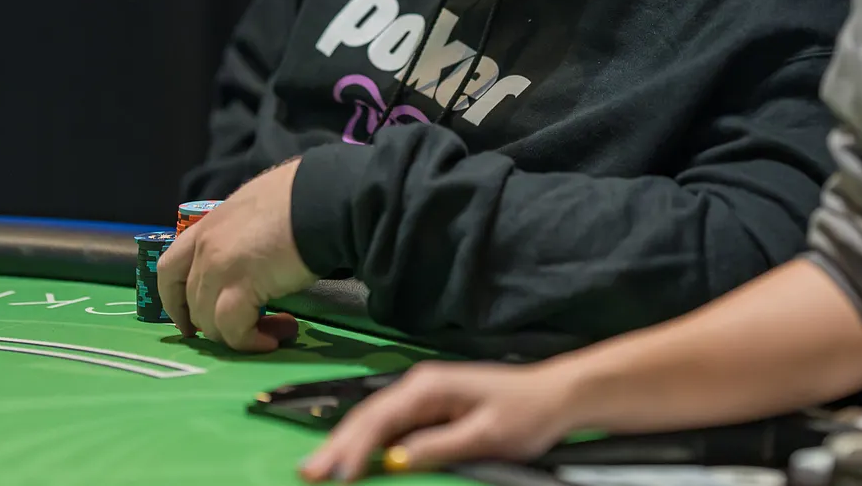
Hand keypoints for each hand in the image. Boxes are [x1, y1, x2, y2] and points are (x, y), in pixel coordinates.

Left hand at [157, 158, 317, 351]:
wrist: (324, 198)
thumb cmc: (302, 197)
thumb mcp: (259, 209)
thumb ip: (244, 234)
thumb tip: (255, 258)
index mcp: (208, 226)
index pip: (170, 269)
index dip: (174, 301)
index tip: (187, 323)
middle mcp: (205, 247)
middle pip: (191, 301)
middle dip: (213, 324)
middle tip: (243, 332)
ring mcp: (218, 267)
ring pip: (209, 320)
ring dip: (237, 336)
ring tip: (274, 333)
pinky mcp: (240, 287)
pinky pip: (234, 330)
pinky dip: (250, 342)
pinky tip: (273, 340)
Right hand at [298, 360, 576, 481]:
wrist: (554, 397)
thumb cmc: (525, 413)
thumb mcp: (486, 435)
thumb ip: (438, 447)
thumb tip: (394, 461)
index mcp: (429, 387)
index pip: (380, 418)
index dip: (354, 447)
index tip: (336, 476)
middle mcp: (419, 386)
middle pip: (368, 417)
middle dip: (337, 445)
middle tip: (307, 473)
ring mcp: (423, 396)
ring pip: (375, 422)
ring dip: (346, 445)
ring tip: (318, 469)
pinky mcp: (429, 409)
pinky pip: (390, 427)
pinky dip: (367, 444)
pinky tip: (353, 461)